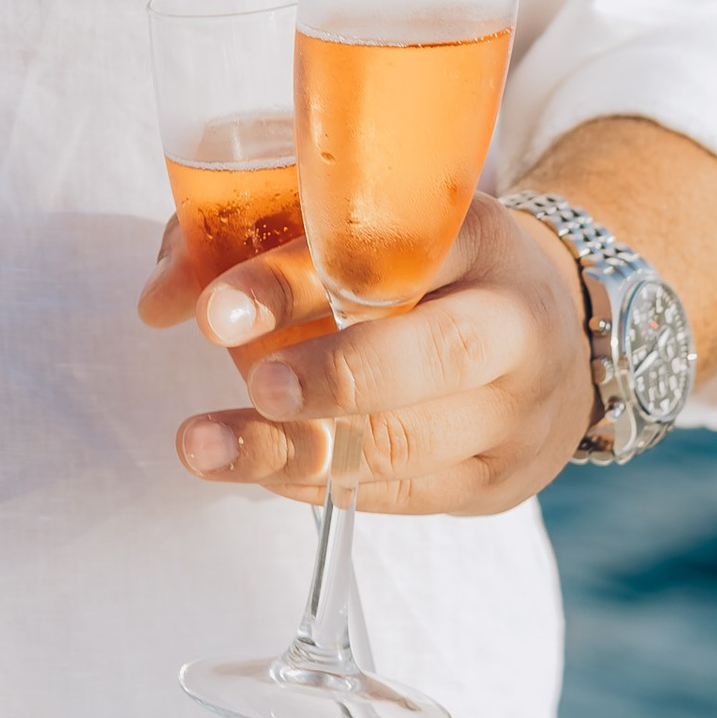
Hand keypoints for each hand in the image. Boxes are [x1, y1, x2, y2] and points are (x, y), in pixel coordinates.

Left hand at [142, 194, 592, 517]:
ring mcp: (514, 413)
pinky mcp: (495, 483)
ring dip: (296, 451)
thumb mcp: (368, 223)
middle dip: (335, 376)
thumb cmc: (427, 268)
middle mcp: (511, 323)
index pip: (391, 252)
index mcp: (477, 236)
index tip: (216, 308)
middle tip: (252, 386)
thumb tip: (159, 298)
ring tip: (205, 447)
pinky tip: (260, 470)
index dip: (297, 279)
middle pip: (435, 356)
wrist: (556, 333)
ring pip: (407, 442)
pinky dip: (322, 483)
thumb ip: (258, 236)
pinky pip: (402, 494)